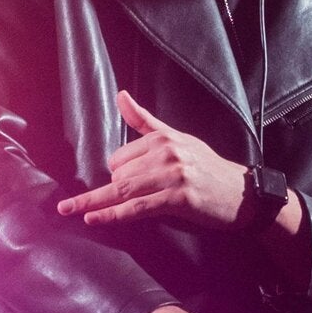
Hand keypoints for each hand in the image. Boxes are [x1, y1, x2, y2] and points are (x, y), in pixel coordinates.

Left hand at [58, 91, 249, 231]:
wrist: (242, 195)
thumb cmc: (208, 168)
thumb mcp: (178, 139)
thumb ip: (145, 121)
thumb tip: (120, 95)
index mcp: (163, 138)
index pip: (119, 158)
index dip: (117, 174)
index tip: (124, 185)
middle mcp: (166, 153)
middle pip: (119, 175)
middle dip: (113, 191)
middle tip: (127, 201)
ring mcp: (172, 176)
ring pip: (123, 190)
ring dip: (94, 203)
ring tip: (69, 210)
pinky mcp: (178, 199)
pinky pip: (136, 208)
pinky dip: (112, 214)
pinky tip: (91, 217)